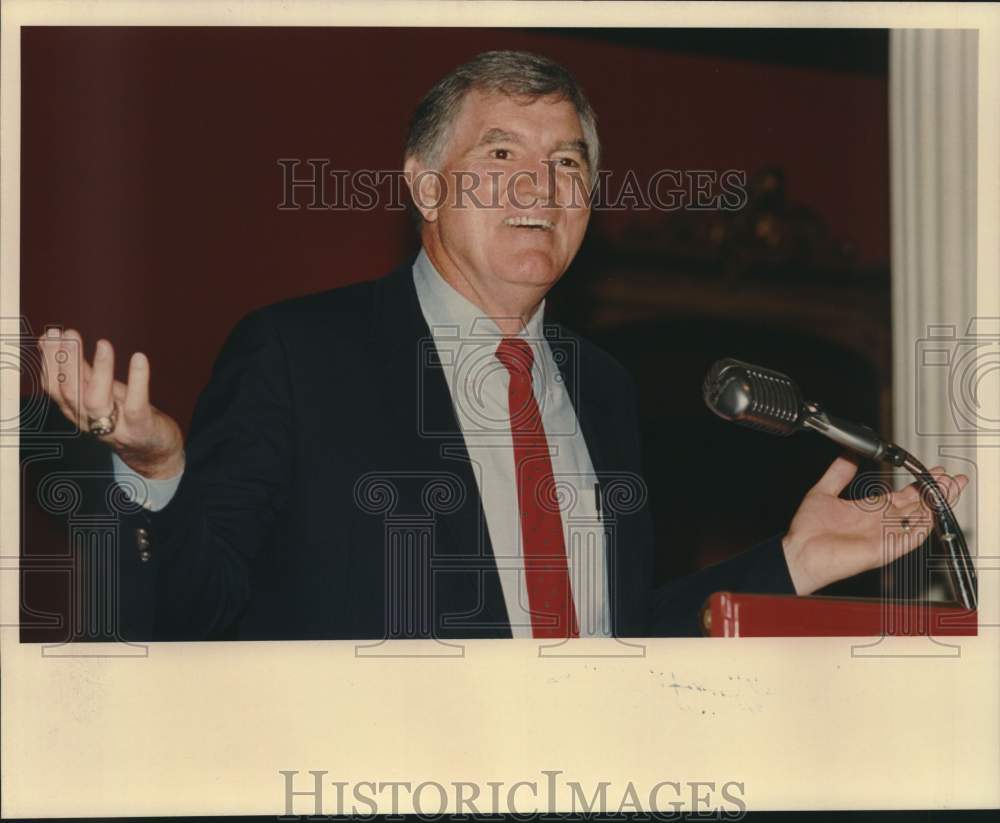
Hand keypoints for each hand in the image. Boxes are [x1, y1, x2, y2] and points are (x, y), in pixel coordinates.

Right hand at [38, 329, 184, 479]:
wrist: (154, 452)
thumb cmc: (125, 416)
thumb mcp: (101, 392)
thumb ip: (83, 371)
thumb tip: (63, 342)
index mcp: (75, 411)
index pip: (54, 387)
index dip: (49, 362)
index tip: (50, 334)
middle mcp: (89, 421)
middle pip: (70, 392)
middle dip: (66, 362)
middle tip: (70, 333)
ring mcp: (114, 427)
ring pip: (96, 400)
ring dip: (98, 370)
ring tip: (103, 343)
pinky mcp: (139, 428)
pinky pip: (135, 404)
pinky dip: (137, 380)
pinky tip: (139, 358)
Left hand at [781, 455, 967, 594]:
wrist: (800, 551)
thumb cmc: (808, 531)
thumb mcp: (823, 492)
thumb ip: (838, 473)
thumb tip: (847, 454)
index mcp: (869, 510)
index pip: (903, 495)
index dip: (920, 483)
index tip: (933, 472)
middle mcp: (880, 522)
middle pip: (918, 505)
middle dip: (937, 491)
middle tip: (953, 478)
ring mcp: (885, 535)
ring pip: (920, 518)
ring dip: (936, 504)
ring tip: (951, 488)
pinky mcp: (885, 548)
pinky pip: (910, 537)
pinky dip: (923, 525)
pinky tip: (934, 512)